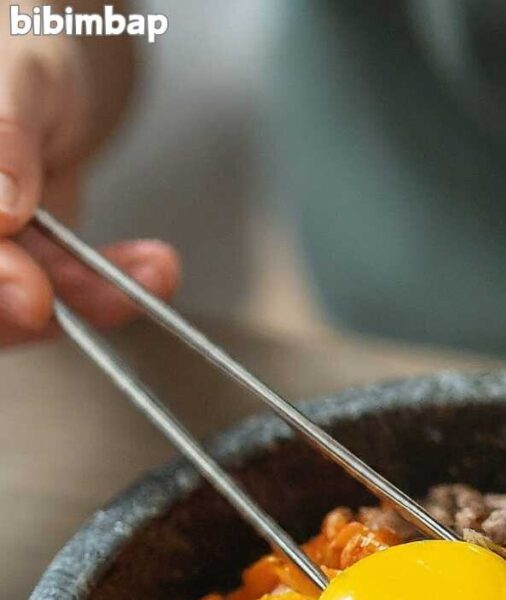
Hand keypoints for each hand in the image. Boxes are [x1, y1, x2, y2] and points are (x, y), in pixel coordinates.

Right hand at [0, 25, 178, 346]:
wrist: (40, 73)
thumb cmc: (15, 50)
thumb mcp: (15, 76)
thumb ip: (3, 137)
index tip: (34, 292)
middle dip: (41, 308)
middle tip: (110, 296)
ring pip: (25, 309)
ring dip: (96, 298)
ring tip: (156, 270)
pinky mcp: (29, 268)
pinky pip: (67, 294)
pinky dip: (113, 285)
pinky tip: (153, 266)